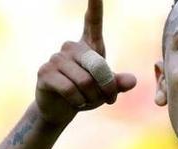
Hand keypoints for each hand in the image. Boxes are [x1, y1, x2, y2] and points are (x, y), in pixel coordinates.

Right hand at [35, 0, 136, 124]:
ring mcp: (56, 58)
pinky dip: (78, 101)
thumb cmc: (86, 95)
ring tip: (86, 101)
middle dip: (106, 89)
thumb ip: (118, 84)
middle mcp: (71, 47)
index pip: (93, 21)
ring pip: (85, 82)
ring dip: (91, 98)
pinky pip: (70, 89)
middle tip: (107, 100)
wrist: (60, 110)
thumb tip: (132, 81)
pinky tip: (75, 102)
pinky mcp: (45, 73)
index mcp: (88, 46)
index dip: (95, 5)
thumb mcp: (106, 90)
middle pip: (98, 67)